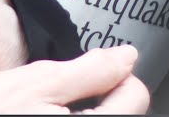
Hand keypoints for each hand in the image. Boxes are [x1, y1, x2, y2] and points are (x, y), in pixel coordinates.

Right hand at [0, 46, 149, 113]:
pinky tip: (32, 115)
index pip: (135, 95)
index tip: (97, 67)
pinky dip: (57, 115)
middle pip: (116, 111)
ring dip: (76, 108)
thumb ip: (89, 71)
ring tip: (42, 104)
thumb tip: (126, 57)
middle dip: (96, 93)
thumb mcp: (35, 82)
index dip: (115, 72)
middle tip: (59, 87)